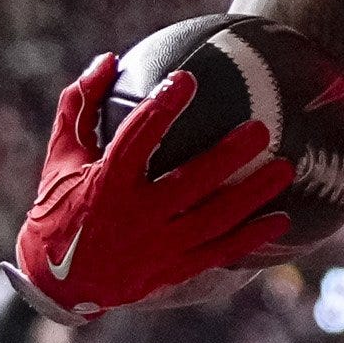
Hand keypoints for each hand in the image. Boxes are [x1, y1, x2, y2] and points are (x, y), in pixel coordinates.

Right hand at [10, 56, 291, 322]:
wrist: (57, 282)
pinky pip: (217, 253)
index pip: (136, 139)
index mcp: (106, 183)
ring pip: (213, 220)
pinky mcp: (171, 270)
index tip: (186, 79)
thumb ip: (81, 106)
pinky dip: (250, 238)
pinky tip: (282, 220)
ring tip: (285, 169)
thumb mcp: (62, 156)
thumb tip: (108, 60)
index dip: (161, 108)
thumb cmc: (59, 207)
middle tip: (261, 130)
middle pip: (190, 183)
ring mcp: (156, 247)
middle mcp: (135, 217)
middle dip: (228, 156)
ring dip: (251, 196)